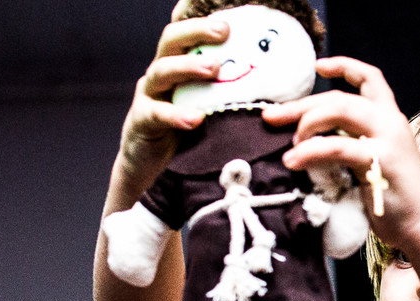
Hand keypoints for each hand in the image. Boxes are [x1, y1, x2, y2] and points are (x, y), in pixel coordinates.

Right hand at [116, 7, 228, 186]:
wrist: (147, 166)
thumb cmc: (186, 136)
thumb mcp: (210, 109)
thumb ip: (232, 94)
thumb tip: (277, 88)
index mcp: (179, 65)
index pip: (187, 34)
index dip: (200, 18)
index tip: (229, 15)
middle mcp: (161, 74)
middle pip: (172, 40)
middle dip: (197, 31)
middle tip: (225, 31)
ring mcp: (148, 95)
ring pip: (162, 70)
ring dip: (188, 66)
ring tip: (213, 68)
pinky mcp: (141, 121)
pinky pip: (156, 114)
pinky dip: (176, 114)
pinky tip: (195, 118)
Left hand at [261, 57, 419, 251]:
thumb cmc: (395, 199)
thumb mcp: (375, 161)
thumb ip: (353, 143)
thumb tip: (311, 139)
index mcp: (390, 118)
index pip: (370, 78)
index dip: (344, 66)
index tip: (318, 66)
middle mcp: (390, 122)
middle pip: (340, 97)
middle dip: (301, 104)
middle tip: (270, 116)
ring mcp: (386, 140)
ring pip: (340, 109)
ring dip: (307, 122)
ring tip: (290, 145)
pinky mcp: (379, 162)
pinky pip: (336, 147)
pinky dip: (310, 151)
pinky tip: (293, 161)